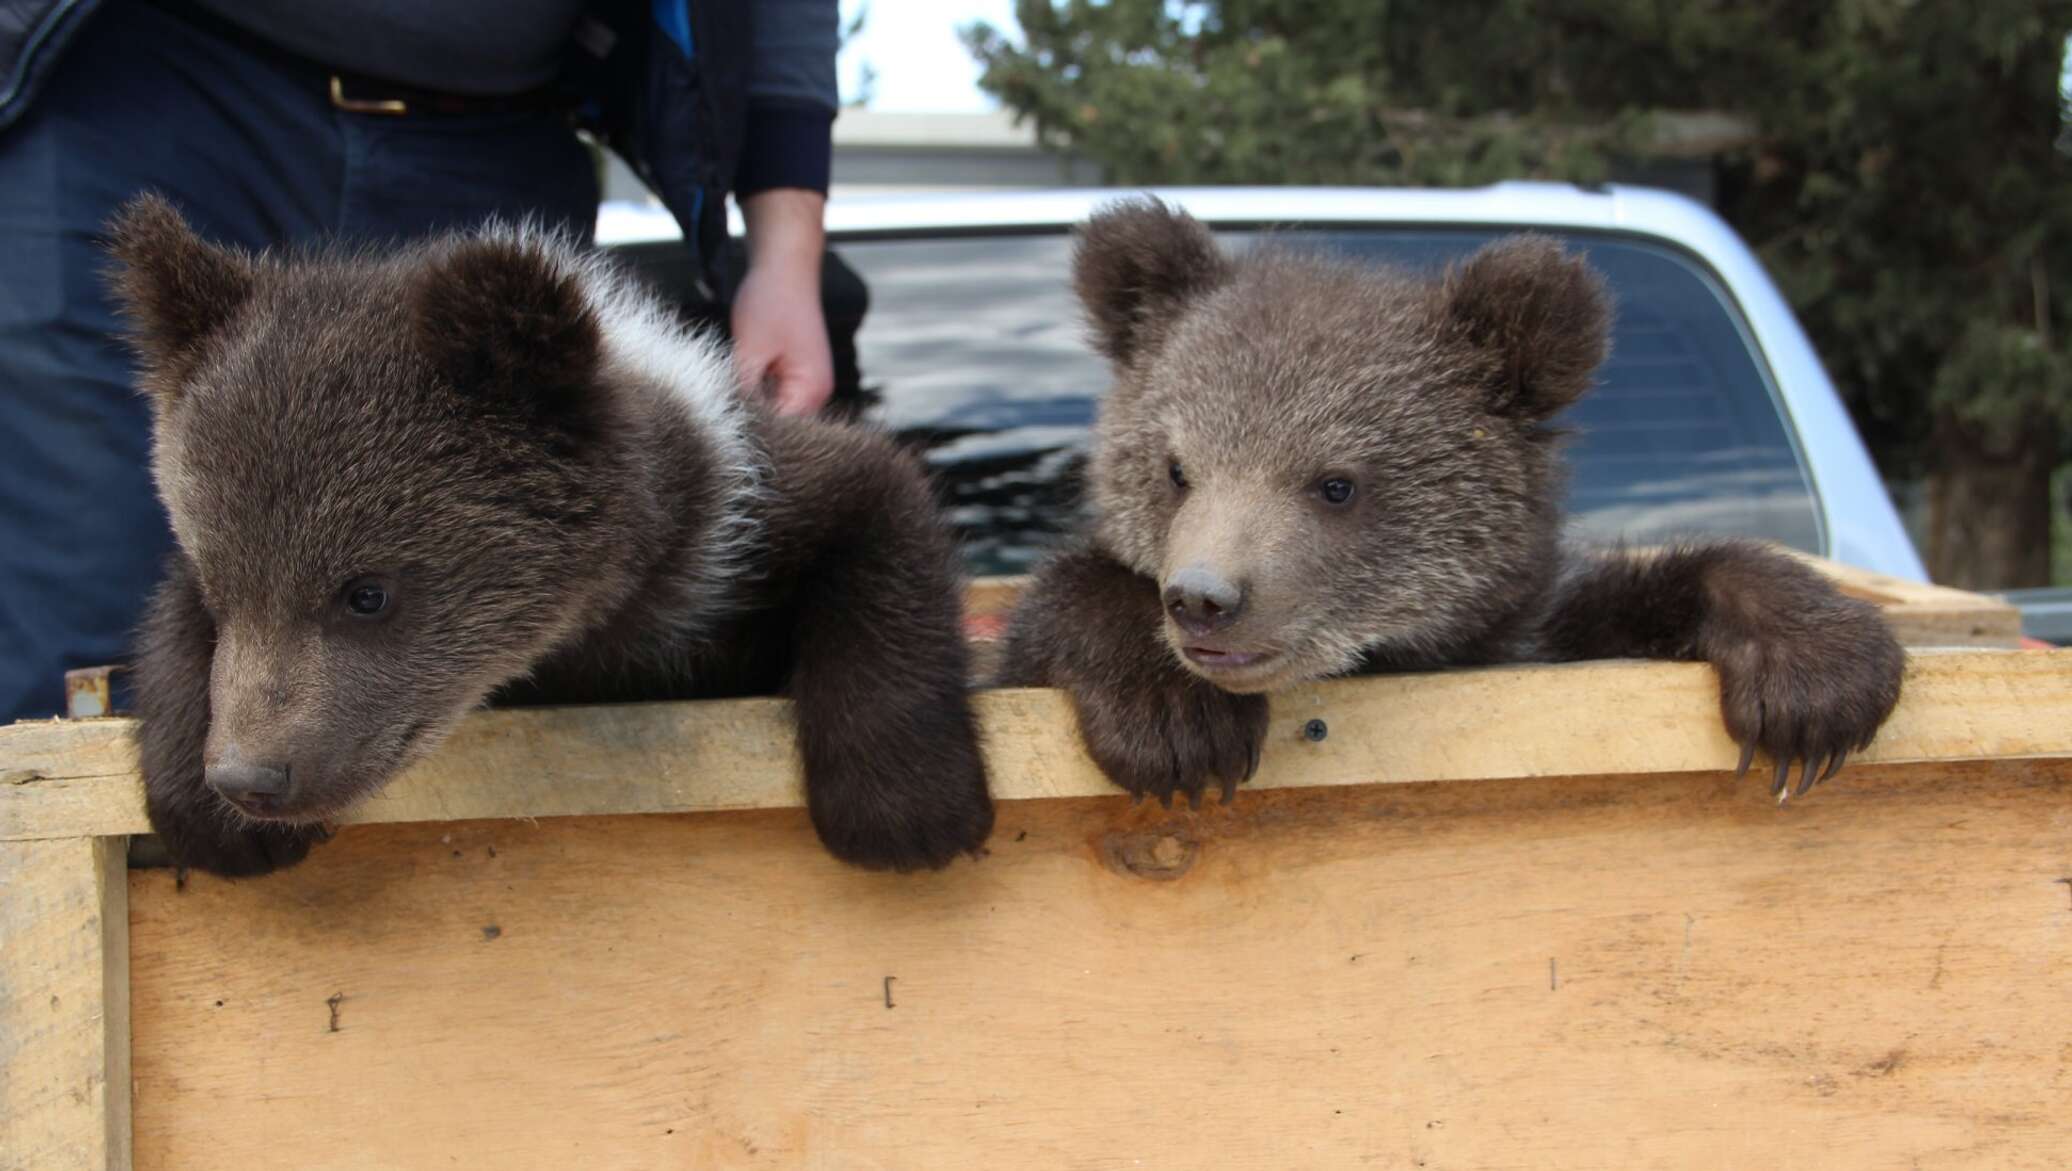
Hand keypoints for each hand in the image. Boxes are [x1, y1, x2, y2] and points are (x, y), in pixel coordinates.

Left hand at [733, 188, 834, 415]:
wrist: (785, 264)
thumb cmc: (770, 301)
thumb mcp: (748, 349)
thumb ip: (740, 392)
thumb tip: (725, 425)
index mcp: (811, 391)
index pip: (779, 434)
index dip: (748, 435)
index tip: (715, 434)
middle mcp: (817, 395)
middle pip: (781, 428)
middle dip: (750, 424)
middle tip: (712, 420)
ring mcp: (810, 386)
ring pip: (775, 414)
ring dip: (752, 409)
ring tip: (722, 403)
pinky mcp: (798, 375)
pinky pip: (775, 397)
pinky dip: (755, 394)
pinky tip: (735, 384)